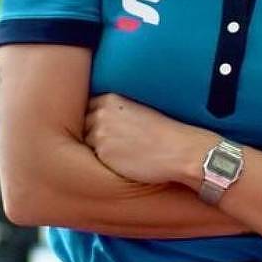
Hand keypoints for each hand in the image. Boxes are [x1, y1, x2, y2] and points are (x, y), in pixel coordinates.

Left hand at [84, 94, 215, 184]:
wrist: (178, 149)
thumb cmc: (162, 133)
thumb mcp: (136, 112)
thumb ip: (113, 114)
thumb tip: (95, 124)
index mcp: (111, 99)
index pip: (87, 108)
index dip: (94, 120)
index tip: (106, 129)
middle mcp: (100, 113)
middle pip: (83, 125)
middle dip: (92, 134)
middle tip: (115, 144)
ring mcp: (99, 133)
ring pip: (86, 144)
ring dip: (96, 149)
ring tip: (121, 154)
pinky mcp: (102, 153)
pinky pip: (92, 161)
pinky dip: (103, 163)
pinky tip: (122, 163)